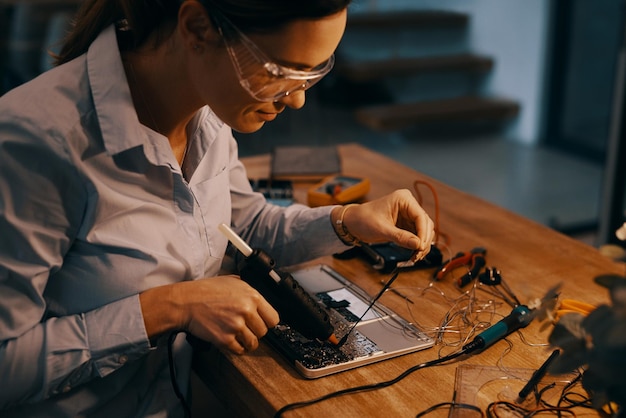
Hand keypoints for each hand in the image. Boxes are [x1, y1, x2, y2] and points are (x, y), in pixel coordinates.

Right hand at [140, 276, 278, 354]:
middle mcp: (247, 311)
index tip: (261, 323)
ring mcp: (236, 326)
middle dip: (255, 331)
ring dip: (247, 342)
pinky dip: (236, 348)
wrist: (186, 302)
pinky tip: (230, 341)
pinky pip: (239, 350)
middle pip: (263, 332)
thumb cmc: (206, 291)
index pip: (273, 318)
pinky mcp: (225, 339)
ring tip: (238, 336)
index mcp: (252, 296)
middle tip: (245, 328)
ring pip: (253, 343)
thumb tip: (260, 300)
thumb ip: (249, 290)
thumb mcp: (233, 281)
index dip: (267, 322)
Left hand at [334, 189, 434, 259]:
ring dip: (421, 244)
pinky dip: (416, 245)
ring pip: (423, 231)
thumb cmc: (363, 220)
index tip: (421, 246)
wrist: (353, 223)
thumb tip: (418, 245)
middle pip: (425, 224)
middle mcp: (408, 205)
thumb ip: (401, 237)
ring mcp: (408, 215)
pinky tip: (414, 254)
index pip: (420, 216)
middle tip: (419, 255)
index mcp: (403, 199)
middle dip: (423, 240)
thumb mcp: (381, 229)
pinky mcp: (406, 224)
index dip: (423, 233)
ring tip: (416, 257)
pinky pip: (417, 235)